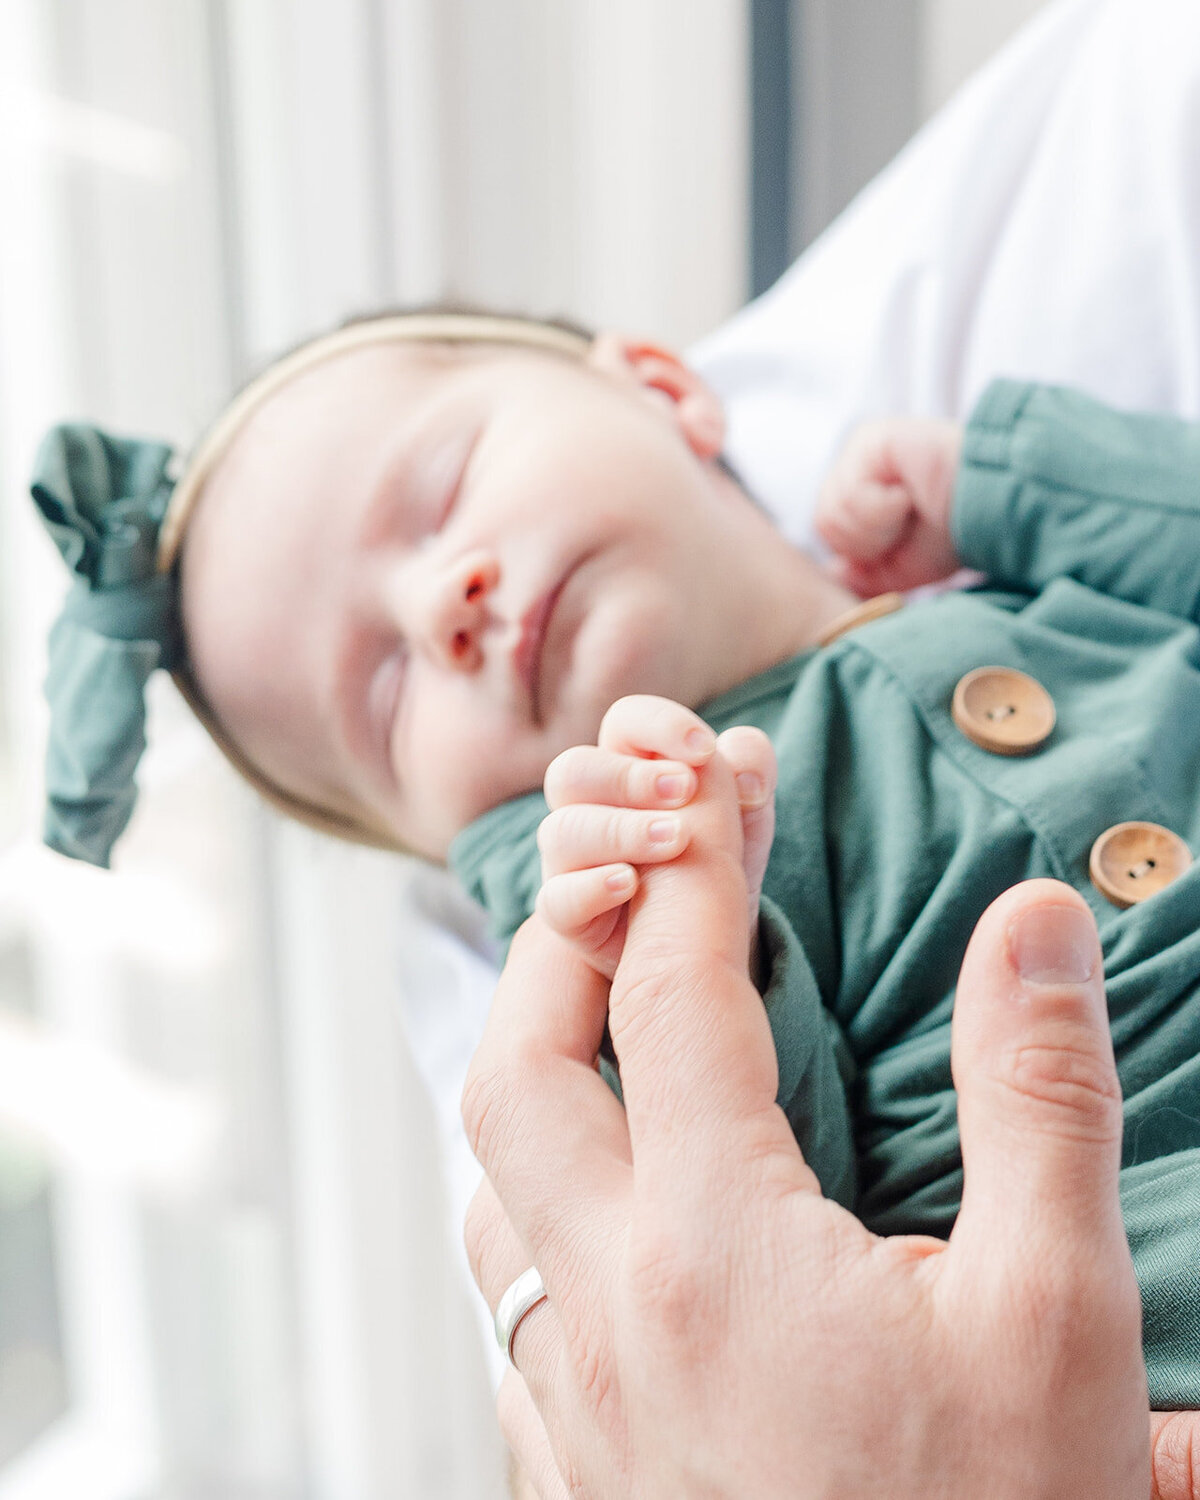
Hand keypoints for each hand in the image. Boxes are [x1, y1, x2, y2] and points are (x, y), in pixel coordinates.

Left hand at [464, 749, 1151, 1497]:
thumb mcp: (1060, 1319)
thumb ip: (1039, 1099)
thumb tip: (1034, 921)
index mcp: (720, 1243)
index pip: (668, 990)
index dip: (691, 862)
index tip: (710, 771)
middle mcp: (614, 1309)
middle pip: (517, 1068)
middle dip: (553, 940)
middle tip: (614, 867)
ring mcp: (580, 1403)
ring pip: (493, 1193)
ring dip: (529, 1082)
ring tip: (589, 1021)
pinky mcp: (584, 1479)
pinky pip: (515, 1308)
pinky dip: (540, 1217)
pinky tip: (600, 1223)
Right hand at [537, 694, 775, 979]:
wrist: (704, 938)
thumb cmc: (716, 857)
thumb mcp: (746, 811)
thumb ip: (751, 769)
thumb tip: (745, 776)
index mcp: (630, 766)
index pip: (625, 721)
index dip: (660, 725)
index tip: (704, 750)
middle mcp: (589, 807)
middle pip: (573, 770)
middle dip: (629, 777)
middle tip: (685, 791)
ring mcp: (571, 862)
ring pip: (561, 830)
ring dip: (621, 829)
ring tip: (677, 841)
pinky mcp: (569, 914)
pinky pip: (556, 898)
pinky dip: (591, 887)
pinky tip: (631, 884)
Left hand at [815, 417, 962, 595]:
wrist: (996, 506)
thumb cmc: (958, 532)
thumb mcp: (906, 567)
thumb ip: (865, 573)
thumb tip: (834, 571)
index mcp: (863, 488)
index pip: (830, 531)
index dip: (863, 551)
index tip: (903, 540)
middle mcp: (858, 464)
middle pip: (825, 522)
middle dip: (868, 541)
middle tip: (907, 525)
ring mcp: (862, 449)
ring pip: (832, 511)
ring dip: (877, 526)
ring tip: (910, 509)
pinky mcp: (871, 439)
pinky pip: (850, 494)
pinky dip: (882, 509)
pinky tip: (908, 496)